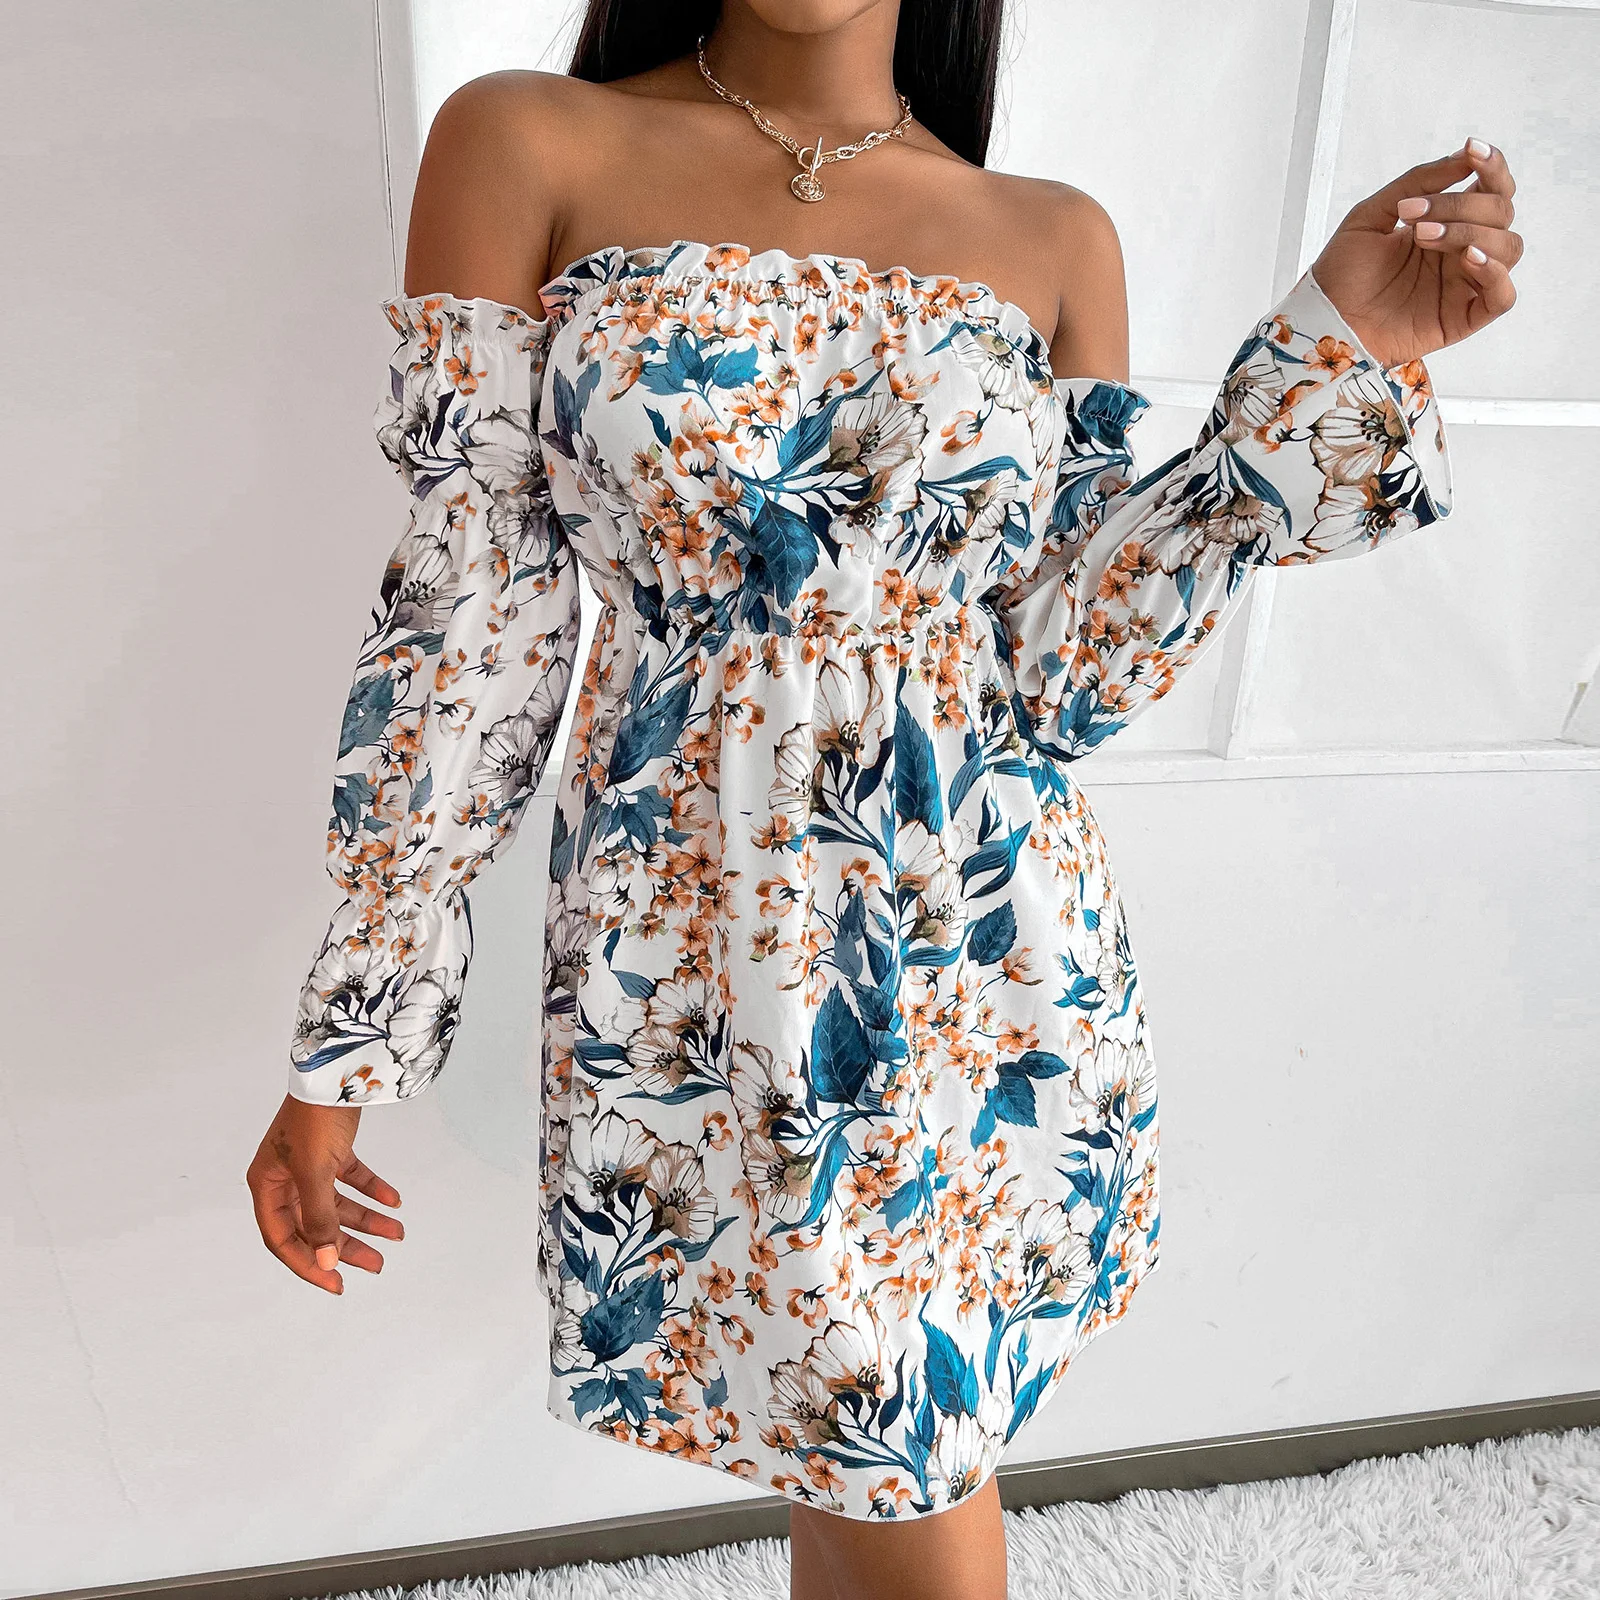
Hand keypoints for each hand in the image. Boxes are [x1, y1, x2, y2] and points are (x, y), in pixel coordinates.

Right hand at [246, 1093, 402, 1293]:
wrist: (335, 1071)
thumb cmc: (314, 1118)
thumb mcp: (314, 1173)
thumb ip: (319, 1219)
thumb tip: (326, 1263)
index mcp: (267, 1186)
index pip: (283, 1239)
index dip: (308, 1264)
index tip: (336, 1284)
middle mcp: (284, 1178)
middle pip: (315, 1225)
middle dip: (346, 1246)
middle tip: (377, 1265)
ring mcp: (308, 1164)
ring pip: (337, 1204)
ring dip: (366, 1220)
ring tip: (396, 1234)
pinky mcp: (332, 1150)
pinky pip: (352, 1179)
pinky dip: (373, 1190)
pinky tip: (394, 1202)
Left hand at [1310, 136, 1520, 368]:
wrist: (1323, 320)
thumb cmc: (1342, 271)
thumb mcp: (1372, 213)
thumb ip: (1418, 182)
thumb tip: (1465, 155)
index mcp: (1447, 223)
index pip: (1491, 189)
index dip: (1492, 167)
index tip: (1473, 150)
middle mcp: (1462, 251)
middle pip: (1500, 213)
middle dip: (1463, 206)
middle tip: (1416, 219)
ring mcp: (1465, 284)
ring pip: (1508, 247)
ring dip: (1472, 232)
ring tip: (1424, 237)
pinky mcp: (1463, 318)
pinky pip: (1504, 296)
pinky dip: (1494, 272)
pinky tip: (1467, 258)